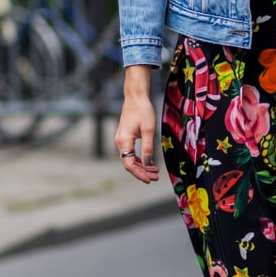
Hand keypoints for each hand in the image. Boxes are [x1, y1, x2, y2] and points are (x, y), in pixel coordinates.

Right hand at [114, 65, 159, 183]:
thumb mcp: (149, 129)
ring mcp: (121, 140)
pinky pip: (130, 152)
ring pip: (130, 159)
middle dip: (142, 172)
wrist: (136, 97)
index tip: (150, 179)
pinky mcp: (124, 137)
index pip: (129, 164)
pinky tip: (149, 162)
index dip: (139, 173)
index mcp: (124, 141)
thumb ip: (148, 147)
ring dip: (142, 166)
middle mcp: (119, 142)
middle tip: (156, 177)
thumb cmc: (143, 110)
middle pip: (129, 163)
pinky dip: (139, 159)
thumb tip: (148, 162)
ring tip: (155, 171)